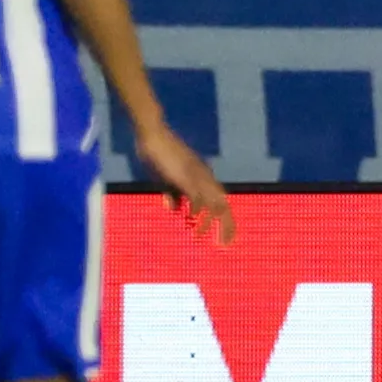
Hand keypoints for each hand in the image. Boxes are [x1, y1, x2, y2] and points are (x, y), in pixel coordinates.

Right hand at [134, 120, 234, 240]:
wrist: (153, 136)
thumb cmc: (159, 155)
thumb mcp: (167, 179)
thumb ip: (173, 194)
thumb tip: (175, 210)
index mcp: (203, 177)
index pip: (222, 201)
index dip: (226, 220)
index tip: (225, 237)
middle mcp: (205, 177)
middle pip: (224, 205)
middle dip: (227, 226)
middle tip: (225, 245)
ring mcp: (197, 176)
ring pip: (214, 203)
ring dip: (211, 224)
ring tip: (205, 239)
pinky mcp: (186, 177)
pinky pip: (197, 198)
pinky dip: (197, 212)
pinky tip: (191, 222)